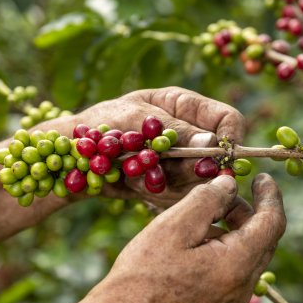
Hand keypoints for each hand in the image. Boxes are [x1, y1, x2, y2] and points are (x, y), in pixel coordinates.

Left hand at [72, 87, 245, 206]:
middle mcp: (189, 134)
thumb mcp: (136, 120)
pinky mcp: (169, 185)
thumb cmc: (100, 126)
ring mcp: (180, 162)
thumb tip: (213, 143)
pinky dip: (160, 195)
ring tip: (137, 172)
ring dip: (172, 183)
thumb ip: (175, 131)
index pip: (228, 119)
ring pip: (200, 180)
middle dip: (196, 168)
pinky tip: (134, 184)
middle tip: (166, 172)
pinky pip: (181, 197)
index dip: (230, 139)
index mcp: (185, 106)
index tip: (220, 159)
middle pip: (217, 156)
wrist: (72, 159)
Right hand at [93, 173, 284, 302]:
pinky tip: (193, 245)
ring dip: (233, 231)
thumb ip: (208, 198)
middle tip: (221, 192)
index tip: (261, 176)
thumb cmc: (143, 274)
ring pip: (246, 257)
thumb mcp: (175, 225)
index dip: (270, 196)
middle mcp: (243, 289)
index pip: (272, 222)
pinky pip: (232, 273)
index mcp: (238, 265)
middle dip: (247, 212)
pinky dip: (223, 250)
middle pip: (262, 240)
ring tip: (199, 217)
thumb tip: (230, 185)